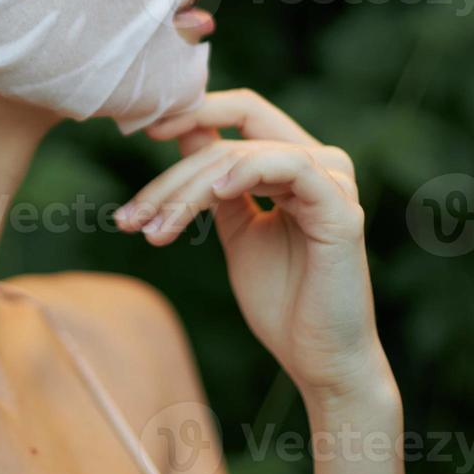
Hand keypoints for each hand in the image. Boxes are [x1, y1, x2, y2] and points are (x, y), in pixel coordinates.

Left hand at [115, 89, 392, 403]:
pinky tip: (215, 192)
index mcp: (297, 164)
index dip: (194, 112)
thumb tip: (183, 132)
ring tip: (155, 229)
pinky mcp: (341, 209)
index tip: (145, 130)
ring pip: (242, 157)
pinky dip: (246, 172)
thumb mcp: (235, 227)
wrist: (317, 361)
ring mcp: (334, 184)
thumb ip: (214, 182)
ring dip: (188, 190)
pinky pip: (290, 166)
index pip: (243, 112)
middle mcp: (320, 164)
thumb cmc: (280, 300)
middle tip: (132, 217)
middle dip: (173, 176)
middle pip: (231, 139)